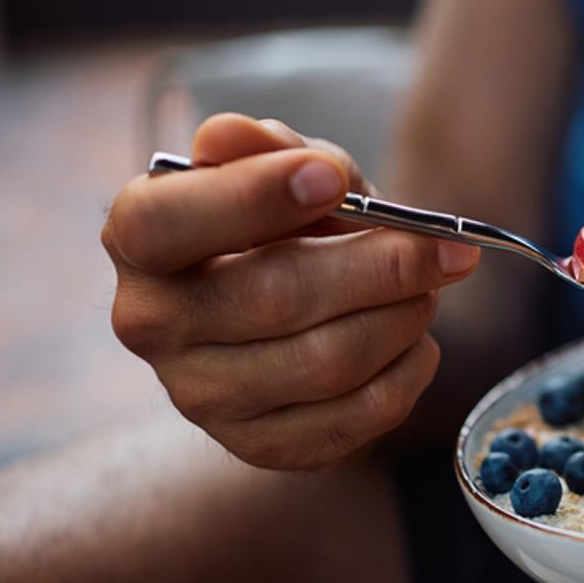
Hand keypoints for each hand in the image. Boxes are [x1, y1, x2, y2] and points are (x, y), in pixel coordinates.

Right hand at [102, 113, 479, 468]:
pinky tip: (415, 341)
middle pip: (273, 298)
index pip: (167, 222)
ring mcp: (201, 396)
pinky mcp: (259, 446)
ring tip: (431, 289)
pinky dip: (406, 374)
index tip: (331, 178)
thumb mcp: (283, 166)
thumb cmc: (284, 222)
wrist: (294, 298)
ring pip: (326, 363)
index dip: (252, 197)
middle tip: (445, 248)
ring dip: (402, 319)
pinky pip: (355, 419)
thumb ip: (270, 148)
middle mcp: (152, 325)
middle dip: (380, 267)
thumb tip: (234, 136)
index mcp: (138, 240)